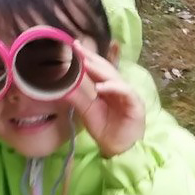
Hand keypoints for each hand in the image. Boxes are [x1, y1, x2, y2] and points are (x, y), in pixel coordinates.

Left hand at [64, 41, 144, 157]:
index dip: (86, 58)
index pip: (96, 69)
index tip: (73, 46)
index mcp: (107, 88)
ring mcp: (128, 95)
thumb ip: (76, 98)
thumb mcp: (86, 111)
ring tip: (86, 63)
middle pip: (105, 69)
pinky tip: (100, 87)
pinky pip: (124, 92)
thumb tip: (59, 86)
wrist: (118, 148)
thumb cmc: (105, 128)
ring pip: (115, 78)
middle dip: (92, 58)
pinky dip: (113, 88)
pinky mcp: (135, 105)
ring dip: (100, 70)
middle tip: (78, 47)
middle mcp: (118, 88)